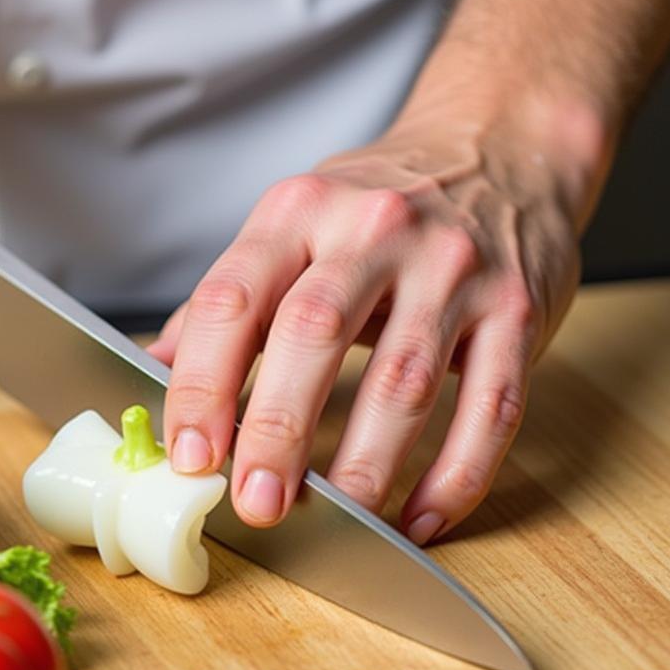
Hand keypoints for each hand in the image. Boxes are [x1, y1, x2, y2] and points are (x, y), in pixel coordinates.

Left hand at [150, 118, 583, 544]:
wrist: (498, 149)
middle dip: (279, 427)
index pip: (233, 298)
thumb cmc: (377, 205)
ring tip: (337, 520)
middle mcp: (375, 231)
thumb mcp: (292, 224)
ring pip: (406, 378)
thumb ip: (227, 299)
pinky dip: (456, 474)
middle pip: (315, 333)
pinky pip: (492, 405)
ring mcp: (454, 269)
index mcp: (300, 212)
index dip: (202, 383)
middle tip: (257, 502)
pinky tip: (420, 518)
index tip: (189, 456)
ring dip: (366, 463)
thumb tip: (152, 369)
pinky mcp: (517, 309)